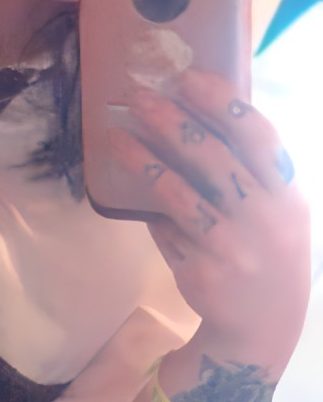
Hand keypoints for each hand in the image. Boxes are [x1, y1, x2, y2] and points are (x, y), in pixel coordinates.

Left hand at [110, 67, 311, 370]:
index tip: (189, 77)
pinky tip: (131, 185)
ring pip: (179, 194)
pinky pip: (166, 229)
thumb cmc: (268, 248)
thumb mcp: (277, 207)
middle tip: (138, 97)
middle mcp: (263, 218)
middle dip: (172, 123)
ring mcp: (231, 247)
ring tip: (116, 135)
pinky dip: (151, 208)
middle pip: (213, 159)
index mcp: (286, 194)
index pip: (259, 138)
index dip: (223, 103)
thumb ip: (251, 169)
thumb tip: (198, 113)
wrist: (264, 325)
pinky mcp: (201, 270)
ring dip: (144, 159)